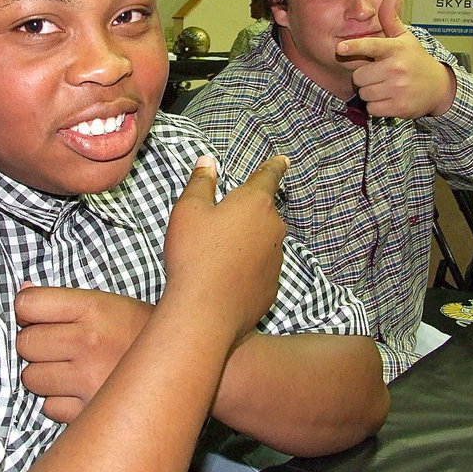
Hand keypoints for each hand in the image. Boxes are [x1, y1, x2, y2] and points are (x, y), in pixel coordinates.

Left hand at [15, 286, 151, 422]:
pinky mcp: (90, 412)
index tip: (35, 317)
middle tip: (58, 346)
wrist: (182, 367)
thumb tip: (22, 293)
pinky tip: (81, 391)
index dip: (26, 311)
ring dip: (44, 376)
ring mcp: (89, 379)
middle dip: (35, 346)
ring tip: (71, 369)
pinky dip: (59, 402)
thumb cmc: (140, 332)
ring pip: (31, 378)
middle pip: (25, 344)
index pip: (28, 305)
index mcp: (94, 308)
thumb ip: (62, 300)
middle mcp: (88, 342)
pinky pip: (49, 407)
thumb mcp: (107, 304)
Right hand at [163, 154, 288, 342]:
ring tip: (217, 256)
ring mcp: (276, 260)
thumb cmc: (195, 254)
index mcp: (254, 203)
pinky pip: (260, 270)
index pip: (268, 177)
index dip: (274, 167)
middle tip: (222, 223)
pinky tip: (225, 278)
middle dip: (248, 214)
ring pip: (263, 243)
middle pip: (263, 213)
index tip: (283, 160)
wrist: (205, 311)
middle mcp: (273, 228)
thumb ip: (201, 183)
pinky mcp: (272, 287)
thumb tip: (208, 162)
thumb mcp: (189, 210)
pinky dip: (247, 270)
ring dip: (247, 244)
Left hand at [336, 0, 456, 117]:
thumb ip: (390, 19)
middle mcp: (396, 68)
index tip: (341, 47)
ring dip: (371, 92)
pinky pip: (372, 108)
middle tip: (380, 74)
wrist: (438, 87)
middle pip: (359, 76)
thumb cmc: (415, 59)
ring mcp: (398, 88)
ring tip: (387, 86)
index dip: (355, 47)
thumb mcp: (404, 38)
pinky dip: (377, 106)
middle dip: (365, 77)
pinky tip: (390, 99)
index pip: (372, 46)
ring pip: (364, 93)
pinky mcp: (398, 107)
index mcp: (395, 49)